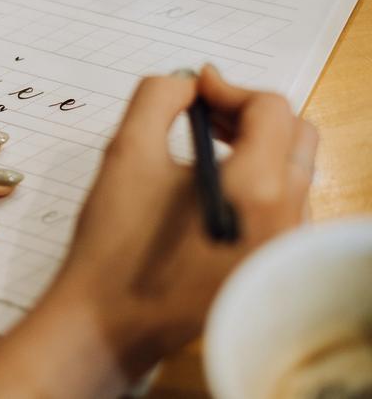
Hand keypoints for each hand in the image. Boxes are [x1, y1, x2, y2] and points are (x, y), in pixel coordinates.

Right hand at [55, 65, 317, 379]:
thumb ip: (156, 97)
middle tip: (203, 113)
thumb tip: (187, 83)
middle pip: (295, 137)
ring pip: (292, 172)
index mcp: (255, 190)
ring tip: (204, 145)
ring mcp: (282, 250)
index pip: (271, 110)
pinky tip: (211, 188)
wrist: (109, 321)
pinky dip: (256, 182)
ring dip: (255, 146)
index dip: (229, 87)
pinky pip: (283, 207)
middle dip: (250, 114)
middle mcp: (285, 221)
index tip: (195, 90)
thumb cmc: (113, 244)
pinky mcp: (270, 267)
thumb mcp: (126, 153)